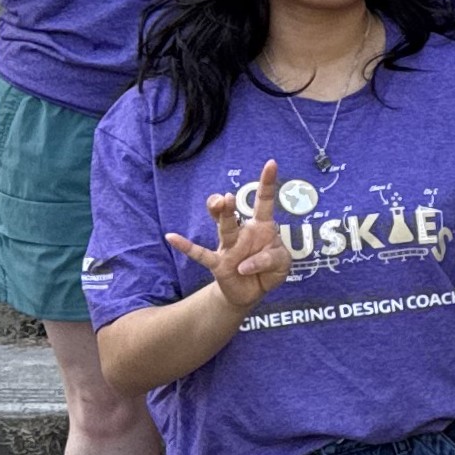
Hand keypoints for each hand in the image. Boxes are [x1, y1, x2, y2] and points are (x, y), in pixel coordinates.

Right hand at [174, 157, 292, 311]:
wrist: (253, 291)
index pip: (264, 202)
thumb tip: (245, 265)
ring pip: (222, 229)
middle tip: (228, 197)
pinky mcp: (218, 264)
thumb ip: (272, 259)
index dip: (267, 184)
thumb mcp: (283, 264)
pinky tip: (171, 237)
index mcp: (262, 227)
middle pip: (234, 215)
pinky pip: (200, 254)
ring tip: (219, 203)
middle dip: (230, 206)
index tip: (271, 163)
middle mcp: (242, 233)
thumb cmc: (269, 269)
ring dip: (221, 217)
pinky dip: (186, 246)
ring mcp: (228, 247)